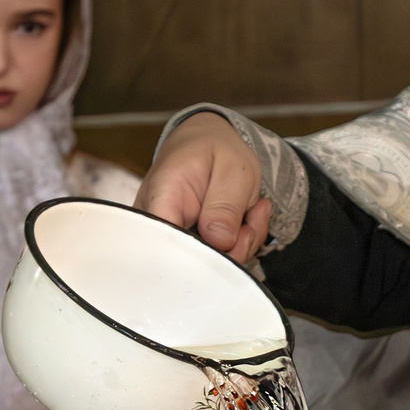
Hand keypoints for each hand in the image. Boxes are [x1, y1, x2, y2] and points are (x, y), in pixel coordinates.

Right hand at [134, 112, 271, 262]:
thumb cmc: (215, 150)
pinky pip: (214, 261)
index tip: (231, 242)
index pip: (167, 246)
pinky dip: (238, 246)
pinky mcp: (186, 247)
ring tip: (251, 212)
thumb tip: (220, 242)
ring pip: (207, 266)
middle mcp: (158, 223)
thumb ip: (226, 205)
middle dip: (231, 252)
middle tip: (251, 223)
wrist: (207, 143)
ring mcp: (171, 238)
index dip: (203, 257)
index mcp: (163, 197)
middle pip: (190, 264)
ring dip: (240, 246)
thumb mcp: (233, 169)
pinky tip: (245, 220)